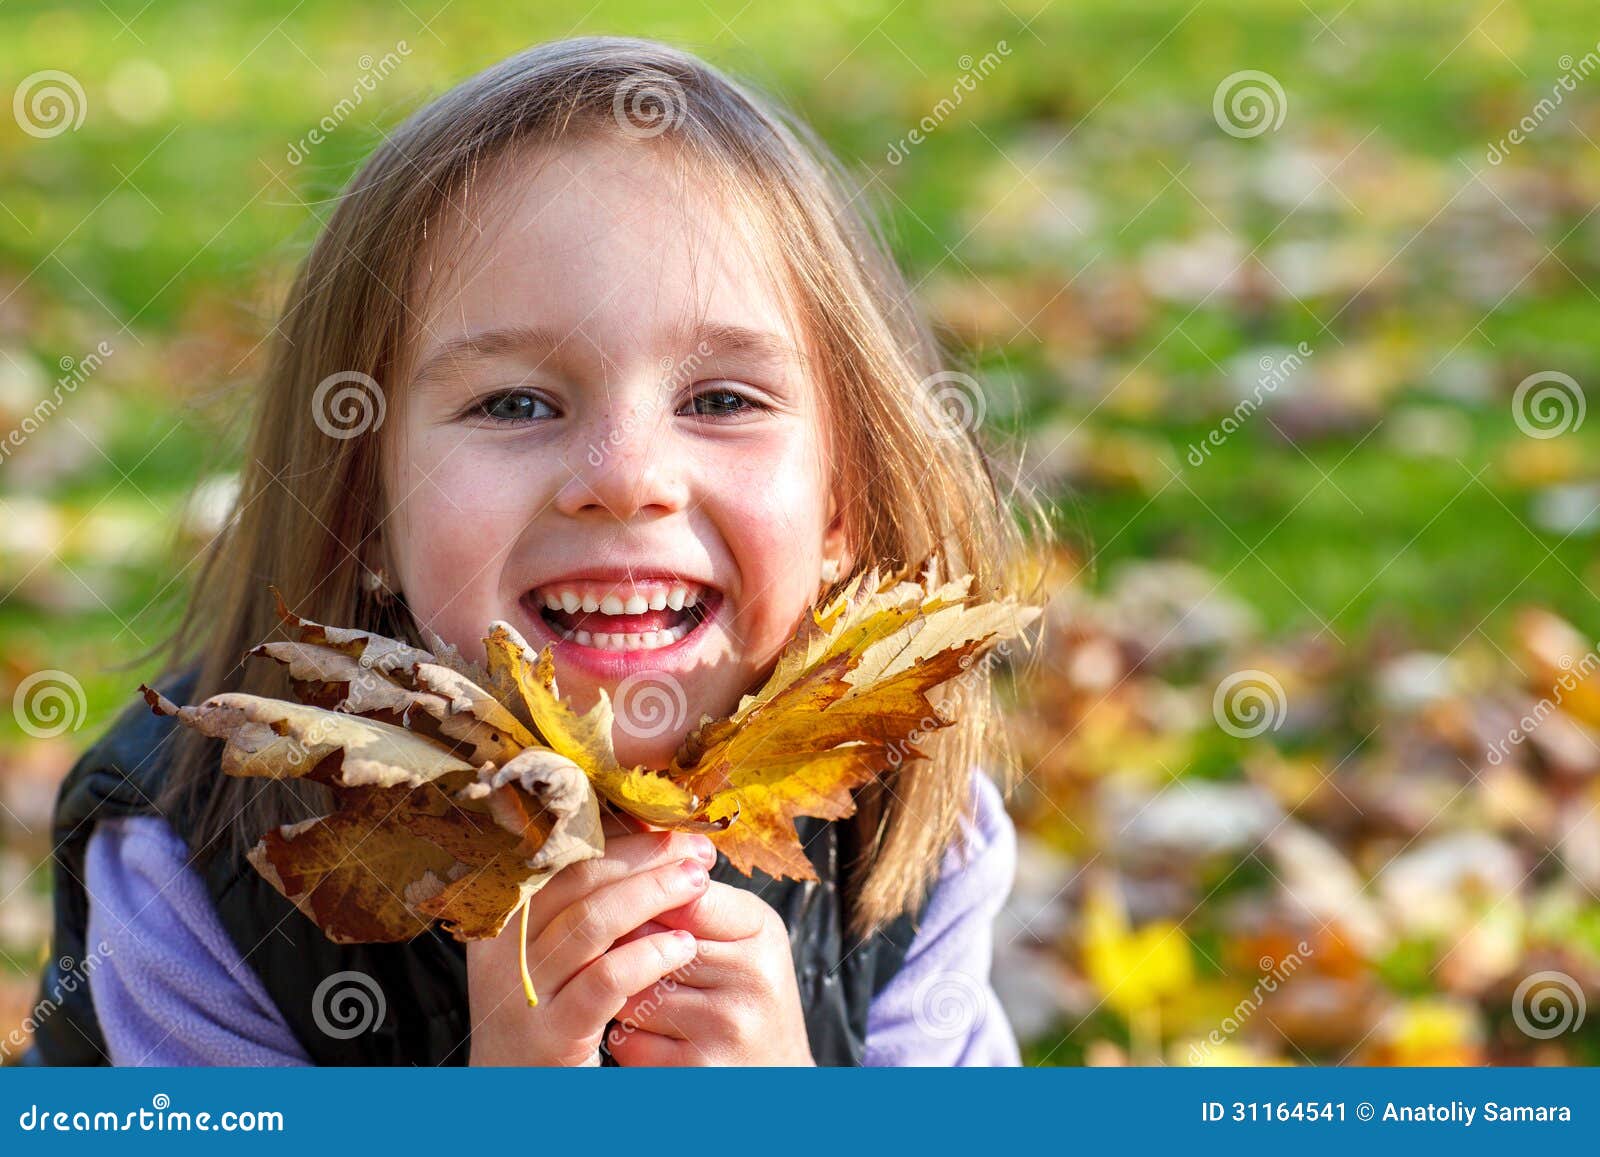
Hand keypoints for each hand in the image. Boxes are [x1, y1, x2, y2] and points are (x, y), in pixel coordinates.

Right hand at [465, 825, 716, 1065]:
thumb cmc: (552, 1014)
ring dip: (654, 895)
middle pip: (578, 876)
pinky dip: (649, 956)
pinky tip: (682, 946)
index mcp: (501, 915)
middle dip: (646, 856)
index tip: (675, 828)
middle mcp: (501, 947)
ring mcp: (521, 992)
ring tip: (698, 886)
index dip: (622, 833)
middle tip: (697, 852)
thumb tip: (649, 833)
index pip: (562, 853)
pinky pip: (605, 980)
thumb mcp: (557, 952)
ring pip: (592, 921)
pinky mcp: (550, 1034)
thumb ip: (588, 898)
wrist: (516, 1103)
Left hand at [606, 879, 814, 1064]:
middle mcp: (751, 976)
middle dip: (624, 948)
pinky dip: (627, 1037)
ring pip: (630, 991)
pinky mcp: (698, 1070)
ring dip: (621, 994)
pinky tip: (649, 1035)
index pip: (682, 895)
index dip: (645, 901)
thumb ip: (696, 903)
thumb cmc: (748, 992)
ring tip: (640, 995)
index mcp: (761, 930)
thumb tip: (624, 872)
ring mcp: (726, 1027)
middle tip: (618, 953)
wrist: (778, 1074)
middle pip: (647, 942)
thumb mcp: (743, 935)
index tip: (632, 906)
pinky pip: (629, 1040)